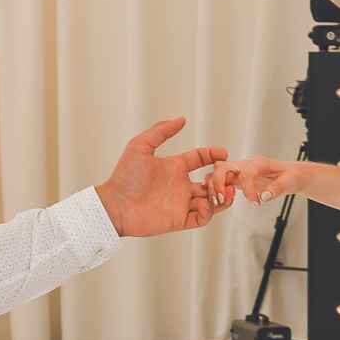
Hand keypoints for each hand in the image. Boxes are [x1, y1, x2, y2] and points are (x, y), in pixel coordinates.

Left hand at [95, 117, 228, 237]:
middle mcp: (180, 185)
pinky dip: (208, 212)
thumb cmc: (124, 177)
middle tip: (225, 176)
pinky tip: (204, 204)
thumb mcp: (140, 146)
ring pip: (212, 201)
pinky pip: (202, 218)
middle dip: (222, 178)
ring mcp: (181, 204)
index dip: (213, 154)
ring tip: (223, 191)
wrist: (115, 205)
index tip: (223, 153)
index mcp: (174, 167)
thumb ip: (160, 131)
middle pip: (211, 181)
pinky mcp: (179, 220)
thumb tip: (180, 119)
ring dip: (221, 196)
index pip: (200, 158)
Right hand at [208, 156, 312, 208]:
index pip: (246, 173)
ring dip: (214, 187)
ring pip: (218, 173)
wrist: (291, 175)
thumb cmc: (291, 176)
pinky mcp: (238, 178)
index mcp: (260, 163)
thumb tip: (265, 195)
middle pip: (222, 166)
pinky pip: (222, 181)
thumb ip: (278, 187)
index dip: (248, 190)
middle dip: (218, 183)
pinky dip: (216, 189)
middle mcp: (247, 164)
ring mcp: (241, 171)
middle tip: (222, 200)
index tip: (256, 203)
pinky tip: (217, 199)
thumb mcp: (291, 181)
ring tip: (220, 203)